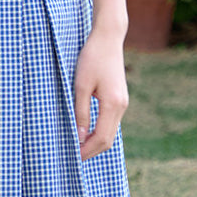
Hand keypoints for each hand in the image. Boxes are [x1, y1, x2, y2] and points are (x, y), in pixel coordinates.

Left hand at [73, 30, 128, 159]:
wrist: (108, 39)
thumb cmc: (92, 58)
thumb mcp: (80, 85)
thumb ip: (80, 112)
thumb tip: (79, 137)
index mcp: (112, 104)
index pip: (101, 138)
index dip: (87, 151)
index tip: (73, 157)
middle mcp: (121, 106)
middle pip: (108, 140)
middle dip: (91, 150)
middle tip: (74, 157)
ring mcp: (123, 103)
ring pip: (110, 133)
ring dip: (95, 142)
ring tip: (77, 147)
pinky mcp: (119, 99)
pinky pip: (110, 123)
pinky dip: (99, 132)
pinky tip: (86, 133)